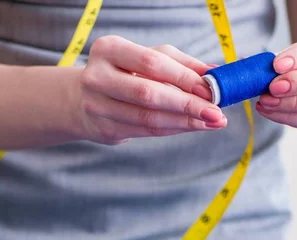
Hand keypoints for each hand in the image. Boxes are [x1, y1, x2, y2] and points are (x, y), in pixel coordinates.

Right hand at [73, 35, 226, 144]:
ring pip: (148, 118)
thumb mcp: (146, 58)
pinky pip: (145, 131)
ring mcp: (97, 106)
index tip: (210, 89)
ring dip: (185, 122)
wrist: (80, 99)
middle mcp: (98, 77)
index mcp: (109, 50)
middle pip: (149, 94)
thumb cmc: (122, 73)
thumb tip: (215, 73)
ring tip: (212, 122)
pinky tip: (192, 127)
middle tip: (216, 113)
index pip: (151, 63)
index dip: (183, 77)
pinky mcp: (104, 129)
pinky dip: (173, 129)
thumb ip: (180, 63)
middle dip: (187, 105)